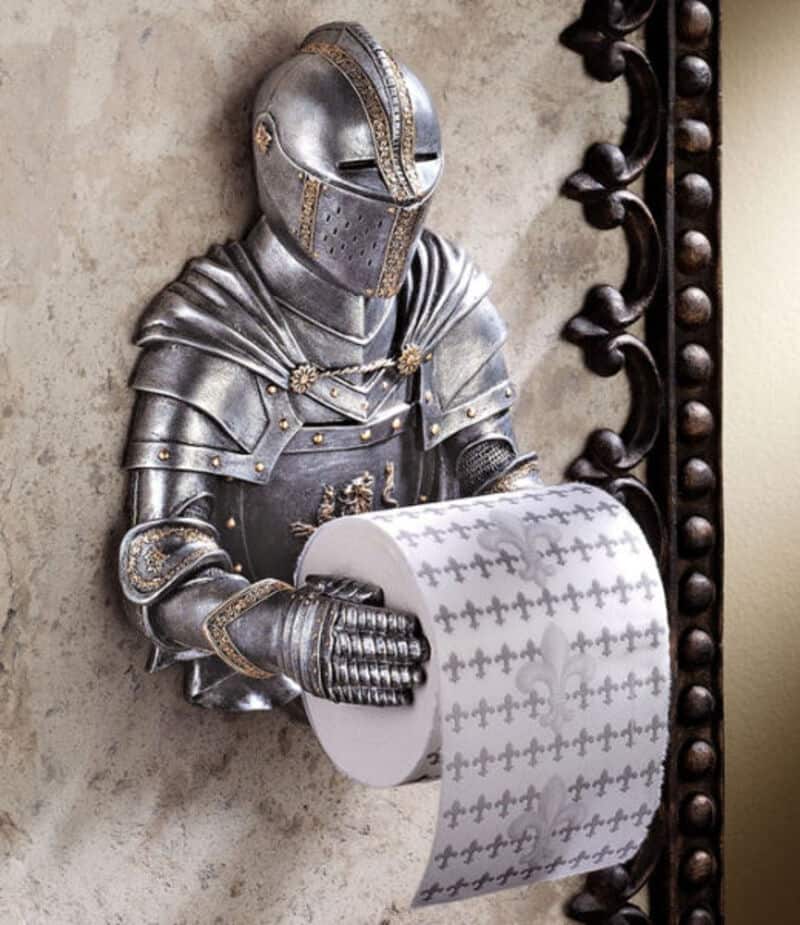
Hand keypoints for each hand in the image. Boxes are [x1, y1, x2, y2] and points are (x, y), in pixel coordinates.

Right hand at [304, 575, 428, 705]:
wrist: (272, 633)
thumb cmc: (309, 606)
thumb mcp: (325, 589)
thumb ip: (351, 591)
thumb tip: (379, 596)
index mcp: (328, 614)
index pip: (365, 620)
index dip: (391, 624)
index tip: (413, 626)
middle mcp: (325, 642)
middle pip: (368, 648)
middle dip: (399, 651)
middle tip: (424, 651)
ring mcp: (323, 668)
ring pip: (365, 674)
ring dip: (394, 676)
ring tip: (417, 676)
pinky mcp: (324, 687)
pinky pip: (355, 694)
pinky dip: (379, 696)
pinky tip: (400, 695)